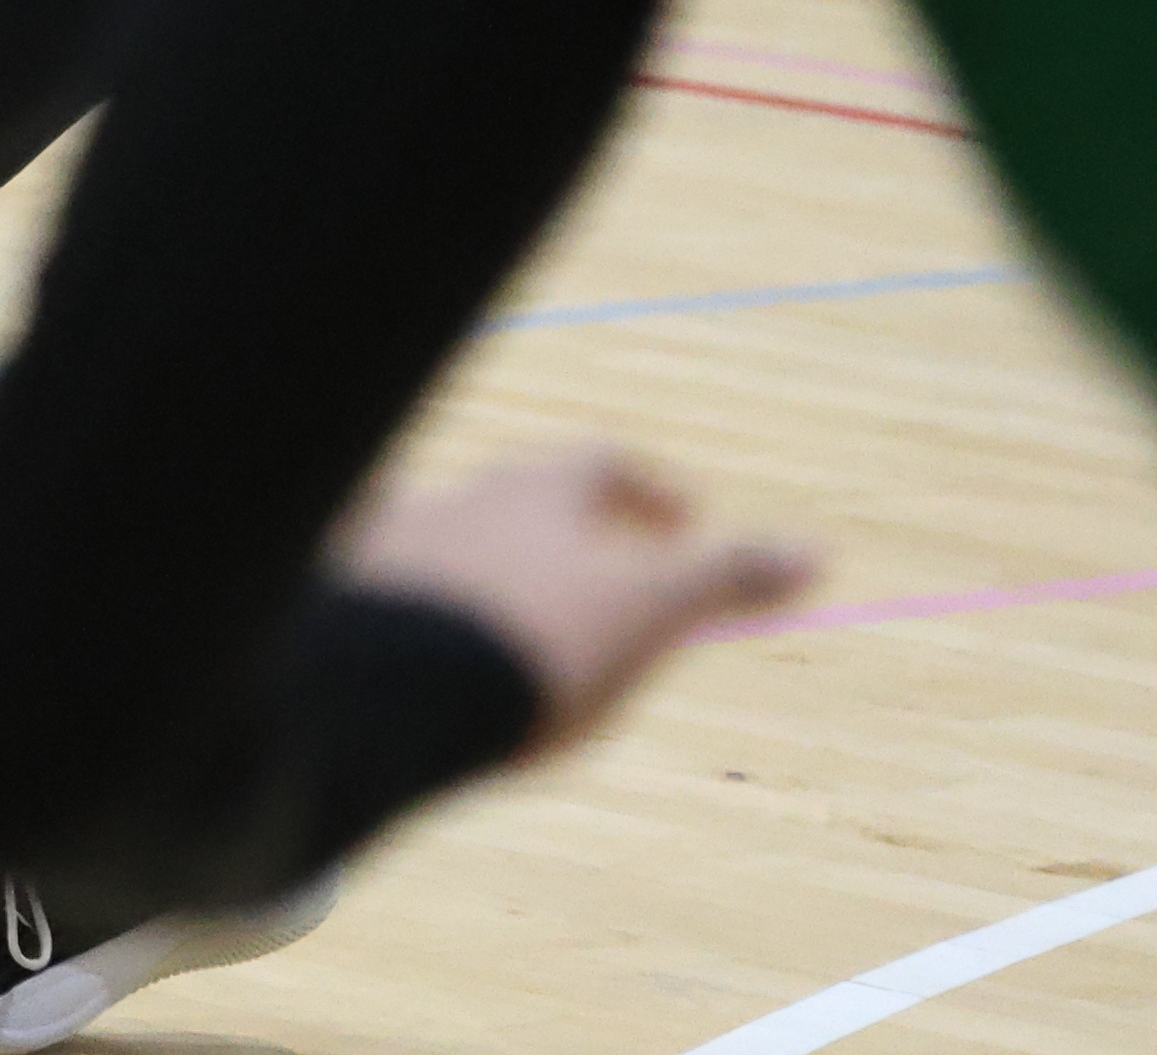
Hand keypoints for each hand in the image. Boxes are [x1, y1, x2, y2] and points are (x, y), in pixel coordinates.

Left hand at [344, 449, 813, 756]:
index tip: (684, 522)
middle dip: (565, 530)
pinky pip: (377, 584)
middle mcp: (455, 495)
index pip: (603, 465)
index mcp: (536, 490)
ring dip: (487, 566)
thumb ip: (724, 576)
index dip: (649, 493)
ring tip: (514, 622)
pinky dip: (413, 601)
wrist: (385, 690)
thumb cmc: (535, 644)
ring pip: (447, 538)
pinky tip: (421, 637)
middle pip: (519, 495)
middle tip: (603, 573)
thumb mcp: (648, 612)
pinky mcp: (339, 596)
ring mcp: (387, 542)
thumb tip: (817, 551)